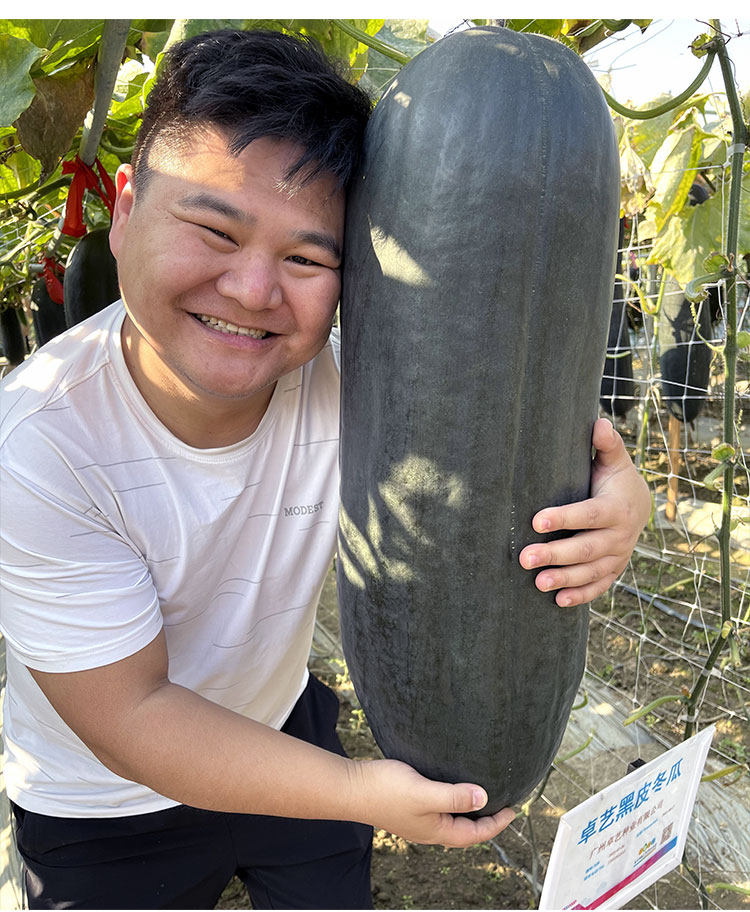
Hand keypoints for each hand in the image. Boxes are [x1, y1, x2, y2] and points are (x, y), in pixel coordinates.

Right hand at [349, 757, 514, 847]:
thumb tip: (483, 798)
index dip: (496, 823)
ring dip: (469, 810)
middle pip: (465, 830)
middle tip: (502, 803)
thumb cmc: (385, 790)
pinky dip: (453, 801)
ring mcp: (418, 819)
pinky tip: (451, 786)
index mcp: (436, 830)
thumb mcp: (424, 792)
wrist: (352, 787)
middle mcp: (429, 829)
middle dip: (485, 820)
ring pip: (452, 819)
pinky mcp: (409, 806)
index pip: (475, 834)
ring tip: (482, 795)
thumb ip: (453, 796)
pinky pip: (439, 808)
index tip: (512, 810)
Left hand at [518, 417, 650, 607]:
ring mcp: (617, 557)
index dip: (564, 518)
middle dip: (555, 555)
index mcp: (616, 508)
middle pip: (586, 549)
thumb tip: (598, 422)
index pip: (588, 515)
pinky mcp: (613, 571)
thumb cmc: (614, 479)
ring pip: (590, 572)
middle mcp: (619, 536)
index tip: (536, 519)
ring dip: (564, 579)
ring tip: (538, 583)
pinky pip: (598, 586)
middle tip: (525, 559)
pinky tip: (558, 601)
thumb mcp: (613, 460)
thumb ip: (606, 444)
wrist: (639, 505)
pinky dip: (580, 595)